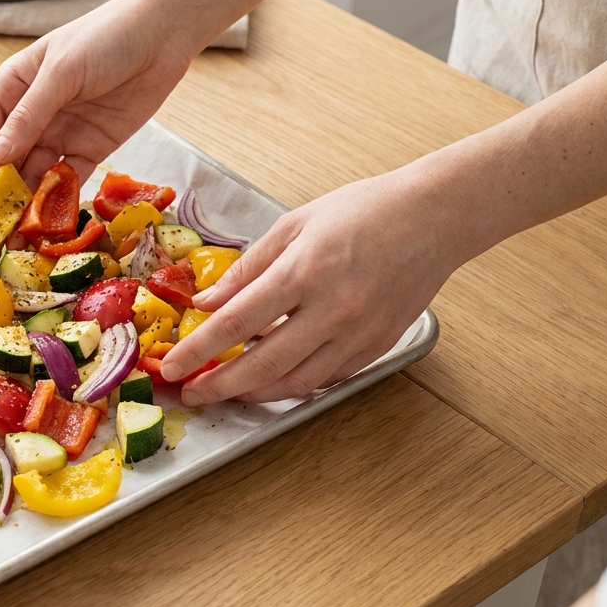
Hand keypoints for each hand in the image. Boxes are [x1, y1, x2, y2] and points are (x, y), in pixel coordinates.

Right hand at [0, 0, 205, 214]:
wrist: (163, 34)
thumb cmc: (105, 37)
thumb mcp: (62, 73)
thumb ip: (28, 116)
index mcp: (10, 89)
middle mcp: (29, 116)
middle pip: (2, 165)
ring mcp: (59, 134)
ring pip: (33, 179)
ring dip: (23, 209)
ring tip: (16, 243)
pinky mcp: (89, 149)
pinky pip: (67, 182)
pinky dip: (58, 204)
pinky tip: (49, 228)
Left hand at [161, 169, 466, 403]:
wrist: (434, 218)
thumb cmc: (363, 212)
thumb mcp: (294, 226)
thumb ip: (248, 269)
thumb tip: (207, 302)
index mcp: (304, 272)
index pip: (237, 322)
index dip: (199, 350)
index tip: (172, 366)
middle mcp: (332, 310)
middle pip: (262, 364)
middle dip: (219, 386)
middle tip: (191, 394)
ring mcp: (358, 334)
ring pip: (295, 382)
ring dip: (253, 393)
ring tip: (225, 391)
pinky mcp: (377, 347)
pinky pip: (325, 378)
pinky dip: (292, 383)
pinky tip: (270, 379)